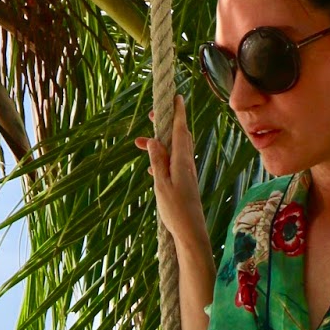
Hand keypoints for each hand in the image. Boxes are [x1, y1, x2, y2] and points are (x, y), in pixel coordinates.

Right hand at [135, 93, 207, 244]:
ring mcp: (186, 174)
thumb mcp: (161, 185)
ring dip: (158, 144)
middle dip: (164, 124)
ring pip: (173, 151)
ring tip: (138, 143)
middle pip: (177, 137)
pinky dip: (161, 160)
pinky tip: (152, 167)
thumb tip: (154, 140)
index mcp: (182, 161)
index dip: (178, 113)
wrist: (191, 233)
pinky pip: (172, 164)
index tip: (177, 96)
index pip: (180, 130)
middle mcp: (187, 164)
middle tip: (151, 115)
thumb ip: (157, 162)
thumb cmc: (176, 211)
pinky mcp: (184, 183)